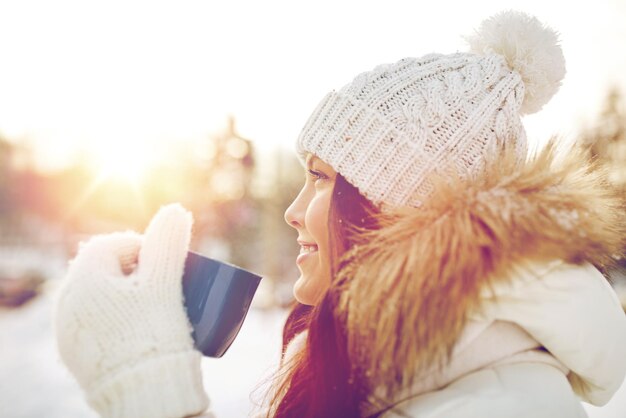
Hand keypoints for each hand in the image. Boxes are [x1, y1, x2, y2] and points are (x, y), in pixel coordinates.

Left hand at [54, 204, 210, 417]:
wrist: (142, 392)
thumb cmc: (154, 333)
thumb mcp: (165, 283)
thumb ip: (168, 243)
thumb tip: (175, 209)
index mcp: (84, 278)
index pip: (110, 245)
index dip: (140, 246)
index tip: (164, 261)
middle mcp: (67, 301)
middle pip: (102, 270)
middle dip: (133, 270)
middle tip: (163, 283)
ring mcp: (67, 329)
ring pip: (96, 296)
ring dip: (122, 292)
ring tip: (153, 305)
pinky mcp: (74, 352)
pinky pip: (92, 321)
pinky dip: (112, 316)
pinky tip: (134, 327)